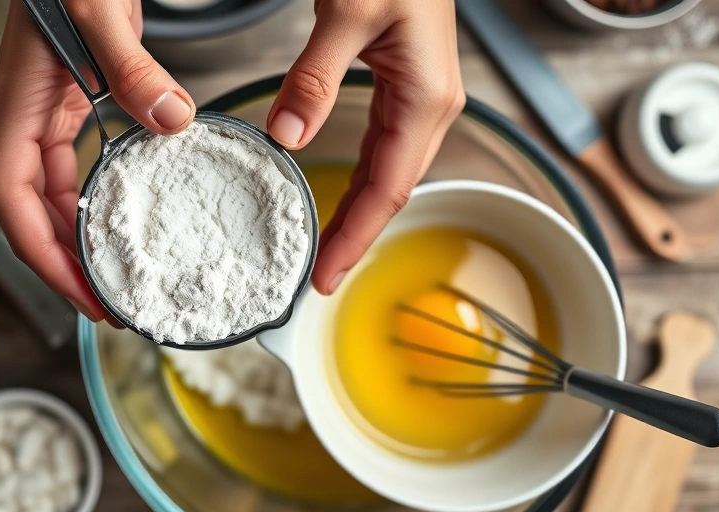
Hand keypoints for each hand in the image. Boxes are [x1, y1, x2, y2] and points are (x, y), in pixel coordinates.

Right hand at [0, 0, 194, 321]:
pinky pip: (74, 164)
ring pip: (49, 191)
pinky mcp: (72, 99)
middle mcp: (27, 112)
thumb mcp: (97, 9)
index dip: (38, 249)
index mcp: (21, 99)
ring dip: (74, 237)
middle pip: (28, 207)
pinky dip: (91, 200)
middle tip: (104, 302)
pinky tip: (118, 217)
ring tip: (111, 275)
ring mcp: (47, 108)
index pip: (9, 193)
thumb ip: (131, 66)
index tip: (76, 289)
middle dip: (60, 261)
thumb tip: (171, 121)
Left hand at [267, 0, 464, 293]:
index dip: (355, 236)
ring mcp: (421, 97)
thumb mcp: (347, 13)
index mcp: (425, 97)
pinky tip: (340, 196)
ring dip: (357, 213)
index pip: (388, 187)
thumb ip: (314, 78)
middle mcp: (431, 105)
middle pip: (392, 190)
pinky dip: (361, 180)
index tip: (325, 276)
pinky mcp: (404, 86)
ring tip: (324, 248)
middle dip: (356, 236)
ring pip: (389, 173)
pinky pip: (384, 148)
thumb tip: (287, 137)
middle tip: (317, 277)